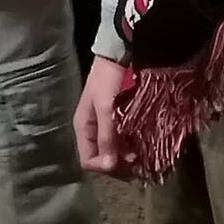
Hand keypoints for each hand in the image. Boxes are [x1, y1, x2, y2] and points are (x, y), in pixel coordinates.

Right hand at [75, 57, 131, 175]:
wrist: (118, 57)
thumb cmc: (108, 81)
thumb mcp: (105, 109)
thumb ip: (107, 136)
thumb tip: (109, 166)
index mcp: (83, 129)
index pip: (87, 160)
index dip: (103, 166)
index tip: (122, 162)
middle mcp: (92, 132)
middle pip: (101, 159)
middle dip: (117, 162)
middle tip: (135, 158)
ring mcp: (105, 127)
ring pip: (113, 151)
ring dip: (125, 155)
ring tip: (140, 152)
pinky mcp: (117, 122)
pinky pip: (121, 141)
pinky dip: (130, 145)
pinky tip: (141, 143)